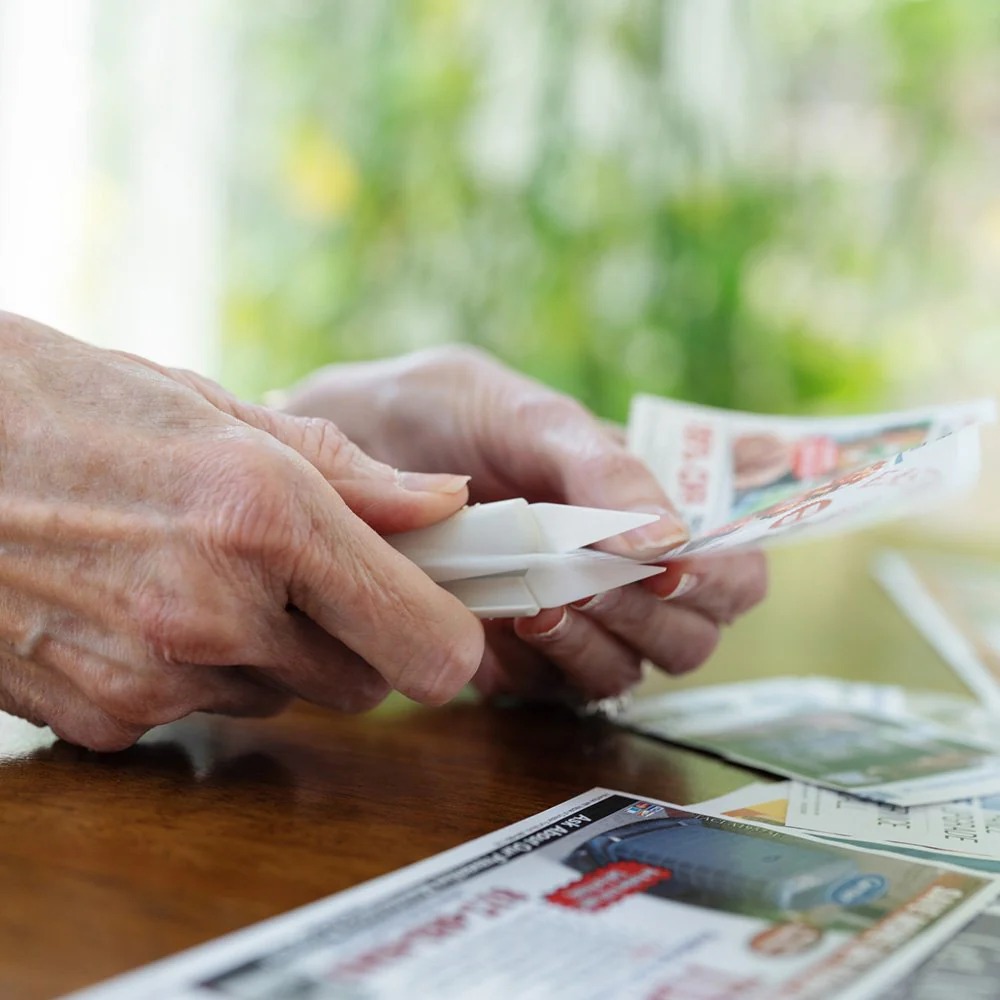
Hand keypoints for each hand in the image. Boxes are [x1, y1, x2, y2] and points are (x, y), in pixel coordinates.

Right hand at [0, 314, 483, 749]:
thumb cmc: (69, 406)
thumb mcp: (218, 412)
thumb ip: (351, 474)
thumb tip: (445, 504)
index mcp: (267, 518)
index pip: (423, 638)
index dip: (446, 633)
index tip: (442, 611)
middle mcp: (218, 613)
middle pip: (363, 684)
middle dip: (358, 639)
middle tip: (311, 577)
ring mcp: (156, 678)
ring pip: (282, 698)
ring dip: (272, 653)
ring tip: (205, 573)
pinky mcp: (105, 721)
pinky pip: (200, 714)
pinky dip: (196, 673)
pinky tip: (143, 607)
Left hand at [280, 347, 767, 702]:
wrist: (339, 446)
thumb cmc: (439, 412)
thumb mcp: (525, 415)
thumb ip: (602, 467)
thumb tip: (672, 540)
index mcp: (640, 506)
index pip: (733, 569)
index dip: (719, 579)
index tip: (668, 567)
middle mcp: (616, 572)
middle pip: (692, 636)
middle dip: (645, 616)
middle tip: (582, 581)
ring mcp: (569, 621)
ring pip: (626, 673)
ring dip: (588, 643)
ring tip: (531, 602)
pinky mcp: (515, 661)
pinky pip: (554, 693)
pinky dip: (537, 664)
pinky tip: (499, 623)